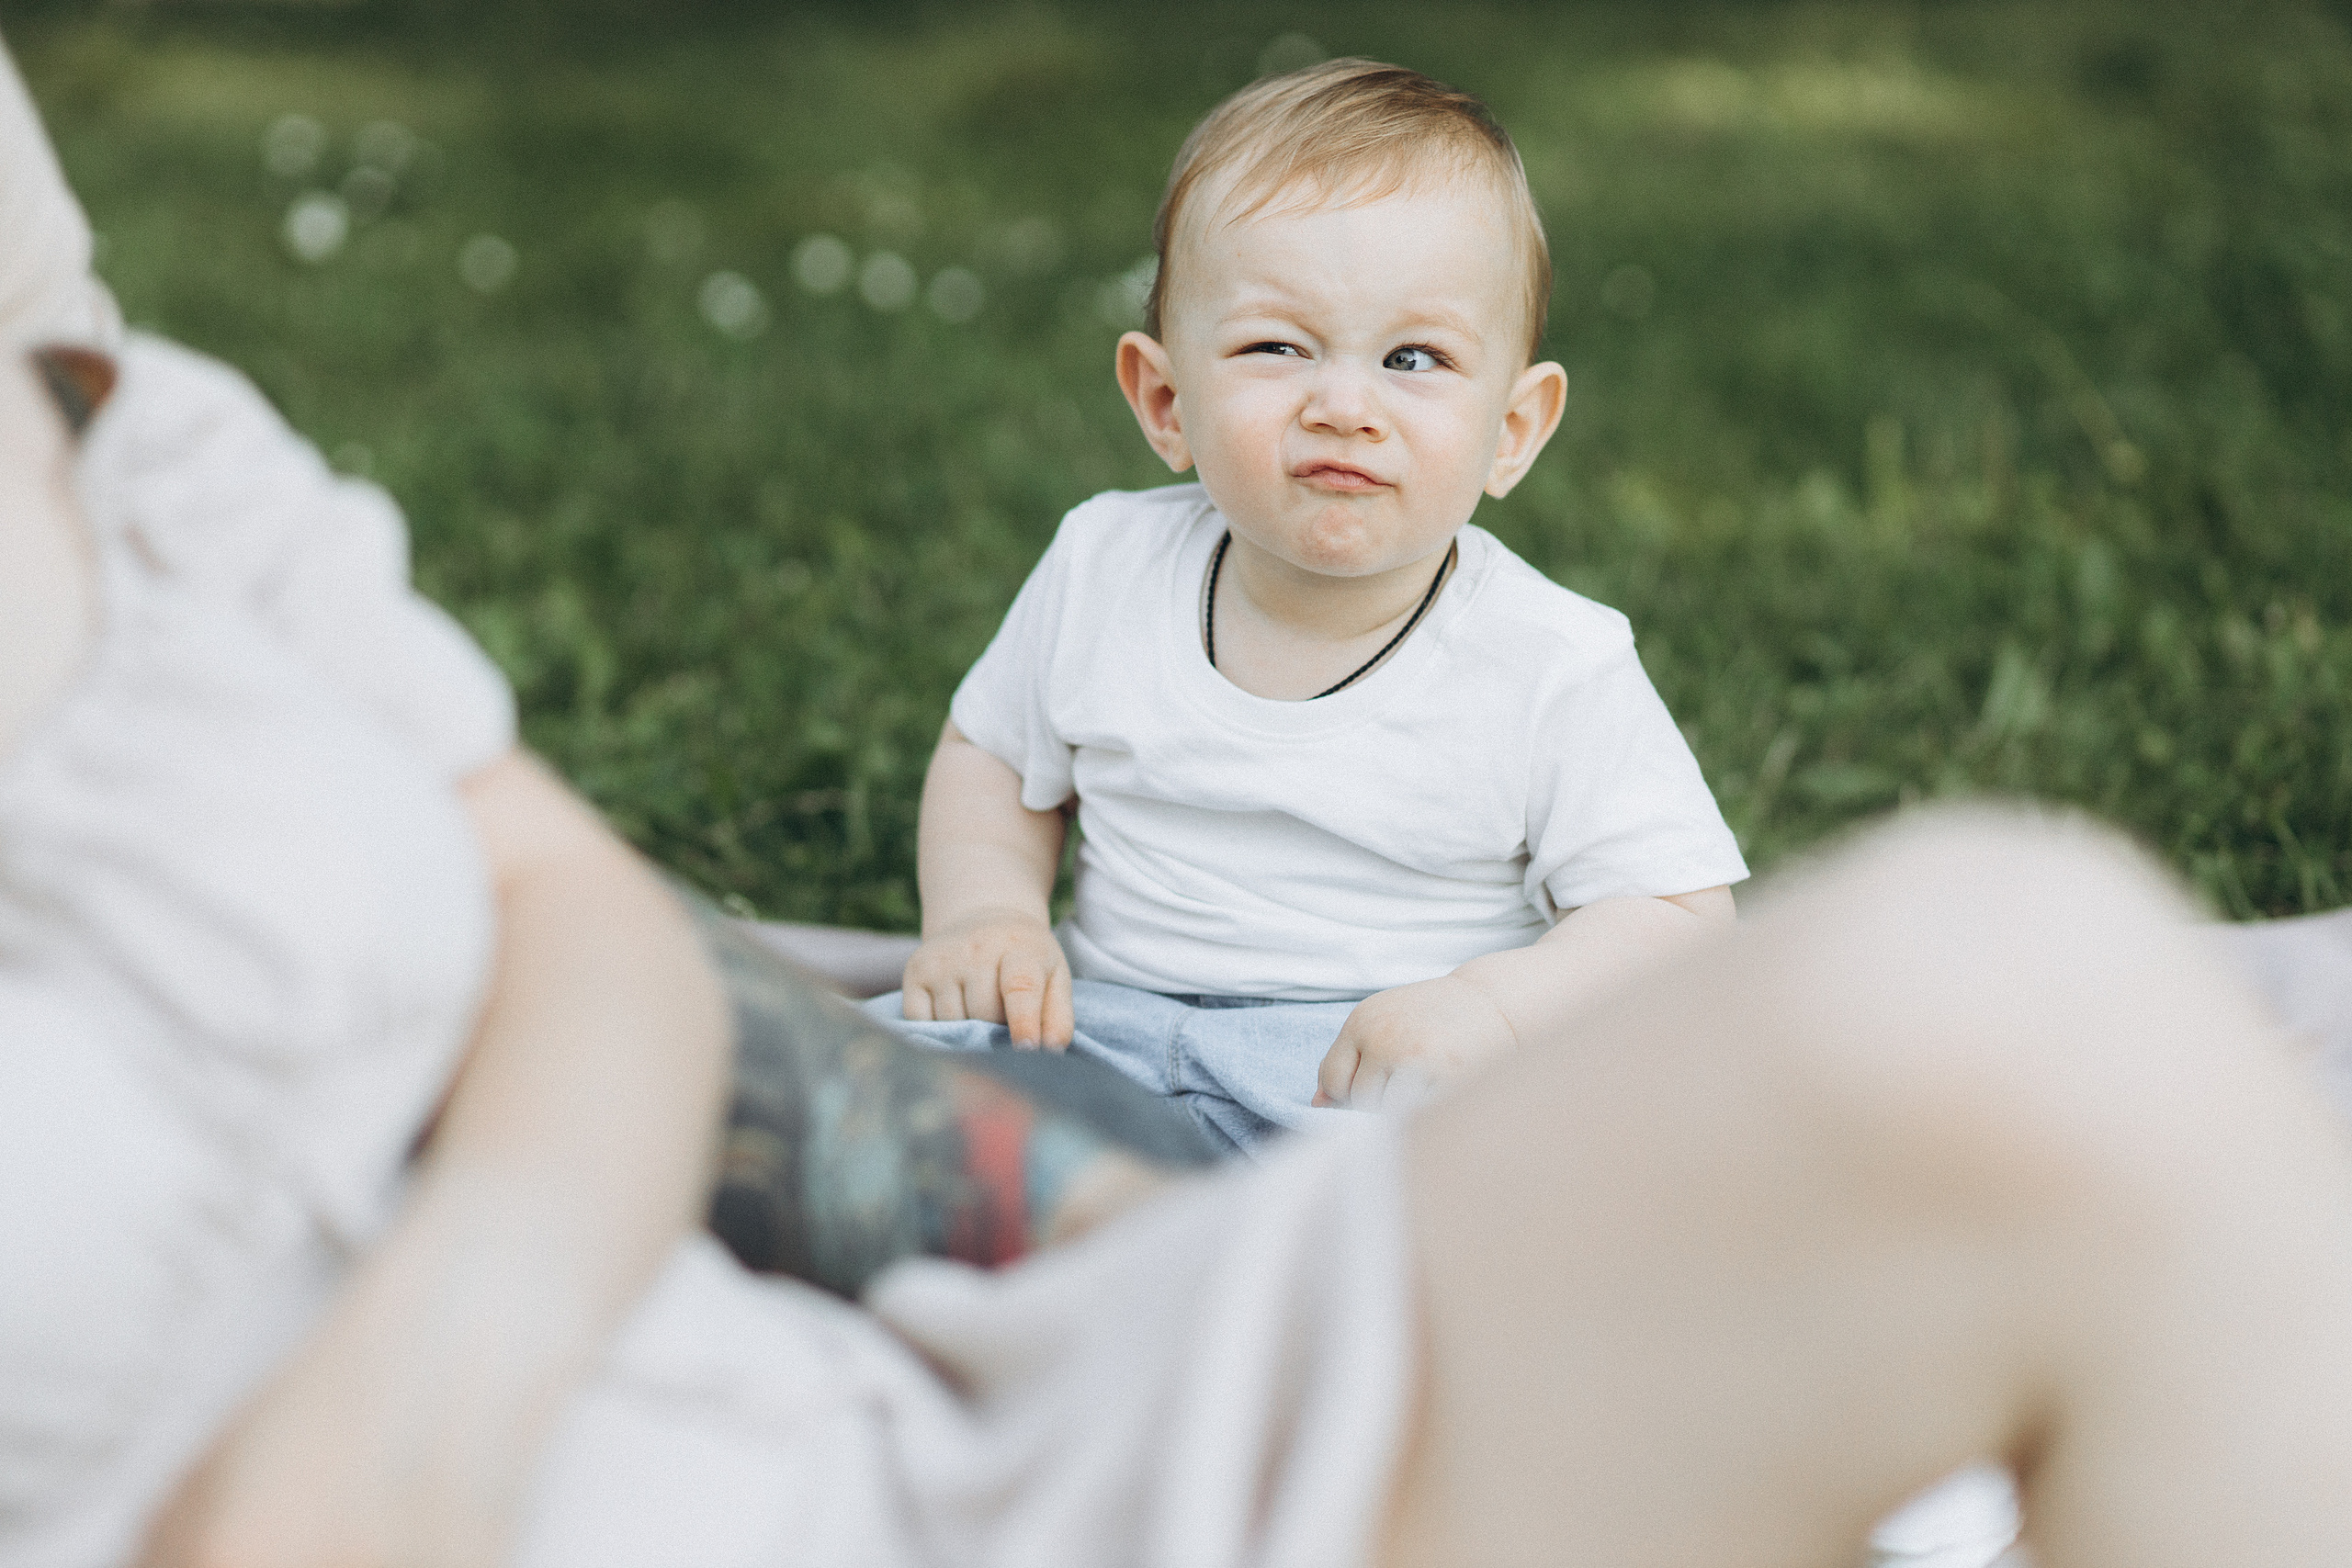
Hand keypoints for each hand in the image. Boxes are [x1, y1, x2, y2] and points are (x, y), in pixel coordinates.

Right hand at [902, 906, 1073, 1047]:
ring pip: (952, 1022)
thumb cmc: (1025, 959)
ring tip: (978, 1018)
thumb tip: (1051, 1052)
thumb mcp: (1054, 977)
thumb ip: (1058, 1017)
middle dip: (996, 1033)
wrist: (983, 916)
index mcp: (1019, 948)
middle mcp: (976, 949)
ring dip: (966, 1034)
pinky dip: (936, 1032)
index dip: (1024, 1023)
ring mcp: (942, 960)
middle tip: (1003, 1027)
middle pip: (983, 1014)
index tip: (1028, 1051)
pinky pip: (920, 1022)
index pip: (1020, 987)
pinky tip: (952, 1018)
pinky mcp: (914, 972)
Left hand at [1315, 974, 1518, 1109]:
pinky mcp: (1446, 1078)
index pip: (1332, 1080)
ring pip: (1388, 1114)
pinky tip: (1442, 1095)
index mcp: (1362, 1021)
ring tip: (1426, 1089)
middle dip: (1380, 1103)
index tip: (1375, 1087)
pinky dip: (1428, 1116)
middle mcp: (1384, 1037)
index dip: (1348, 1094)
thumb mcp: (1381, 1022)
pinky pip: (1420, 1117)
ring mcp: (1415, 1059)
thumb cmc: (1431, 1018)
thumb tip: (1316, 1105)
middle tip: (1409, 1086)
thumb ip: (1347, 1060)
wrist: (1494, 1001)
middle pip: (1360, 1101)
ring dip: (1404, 1112)